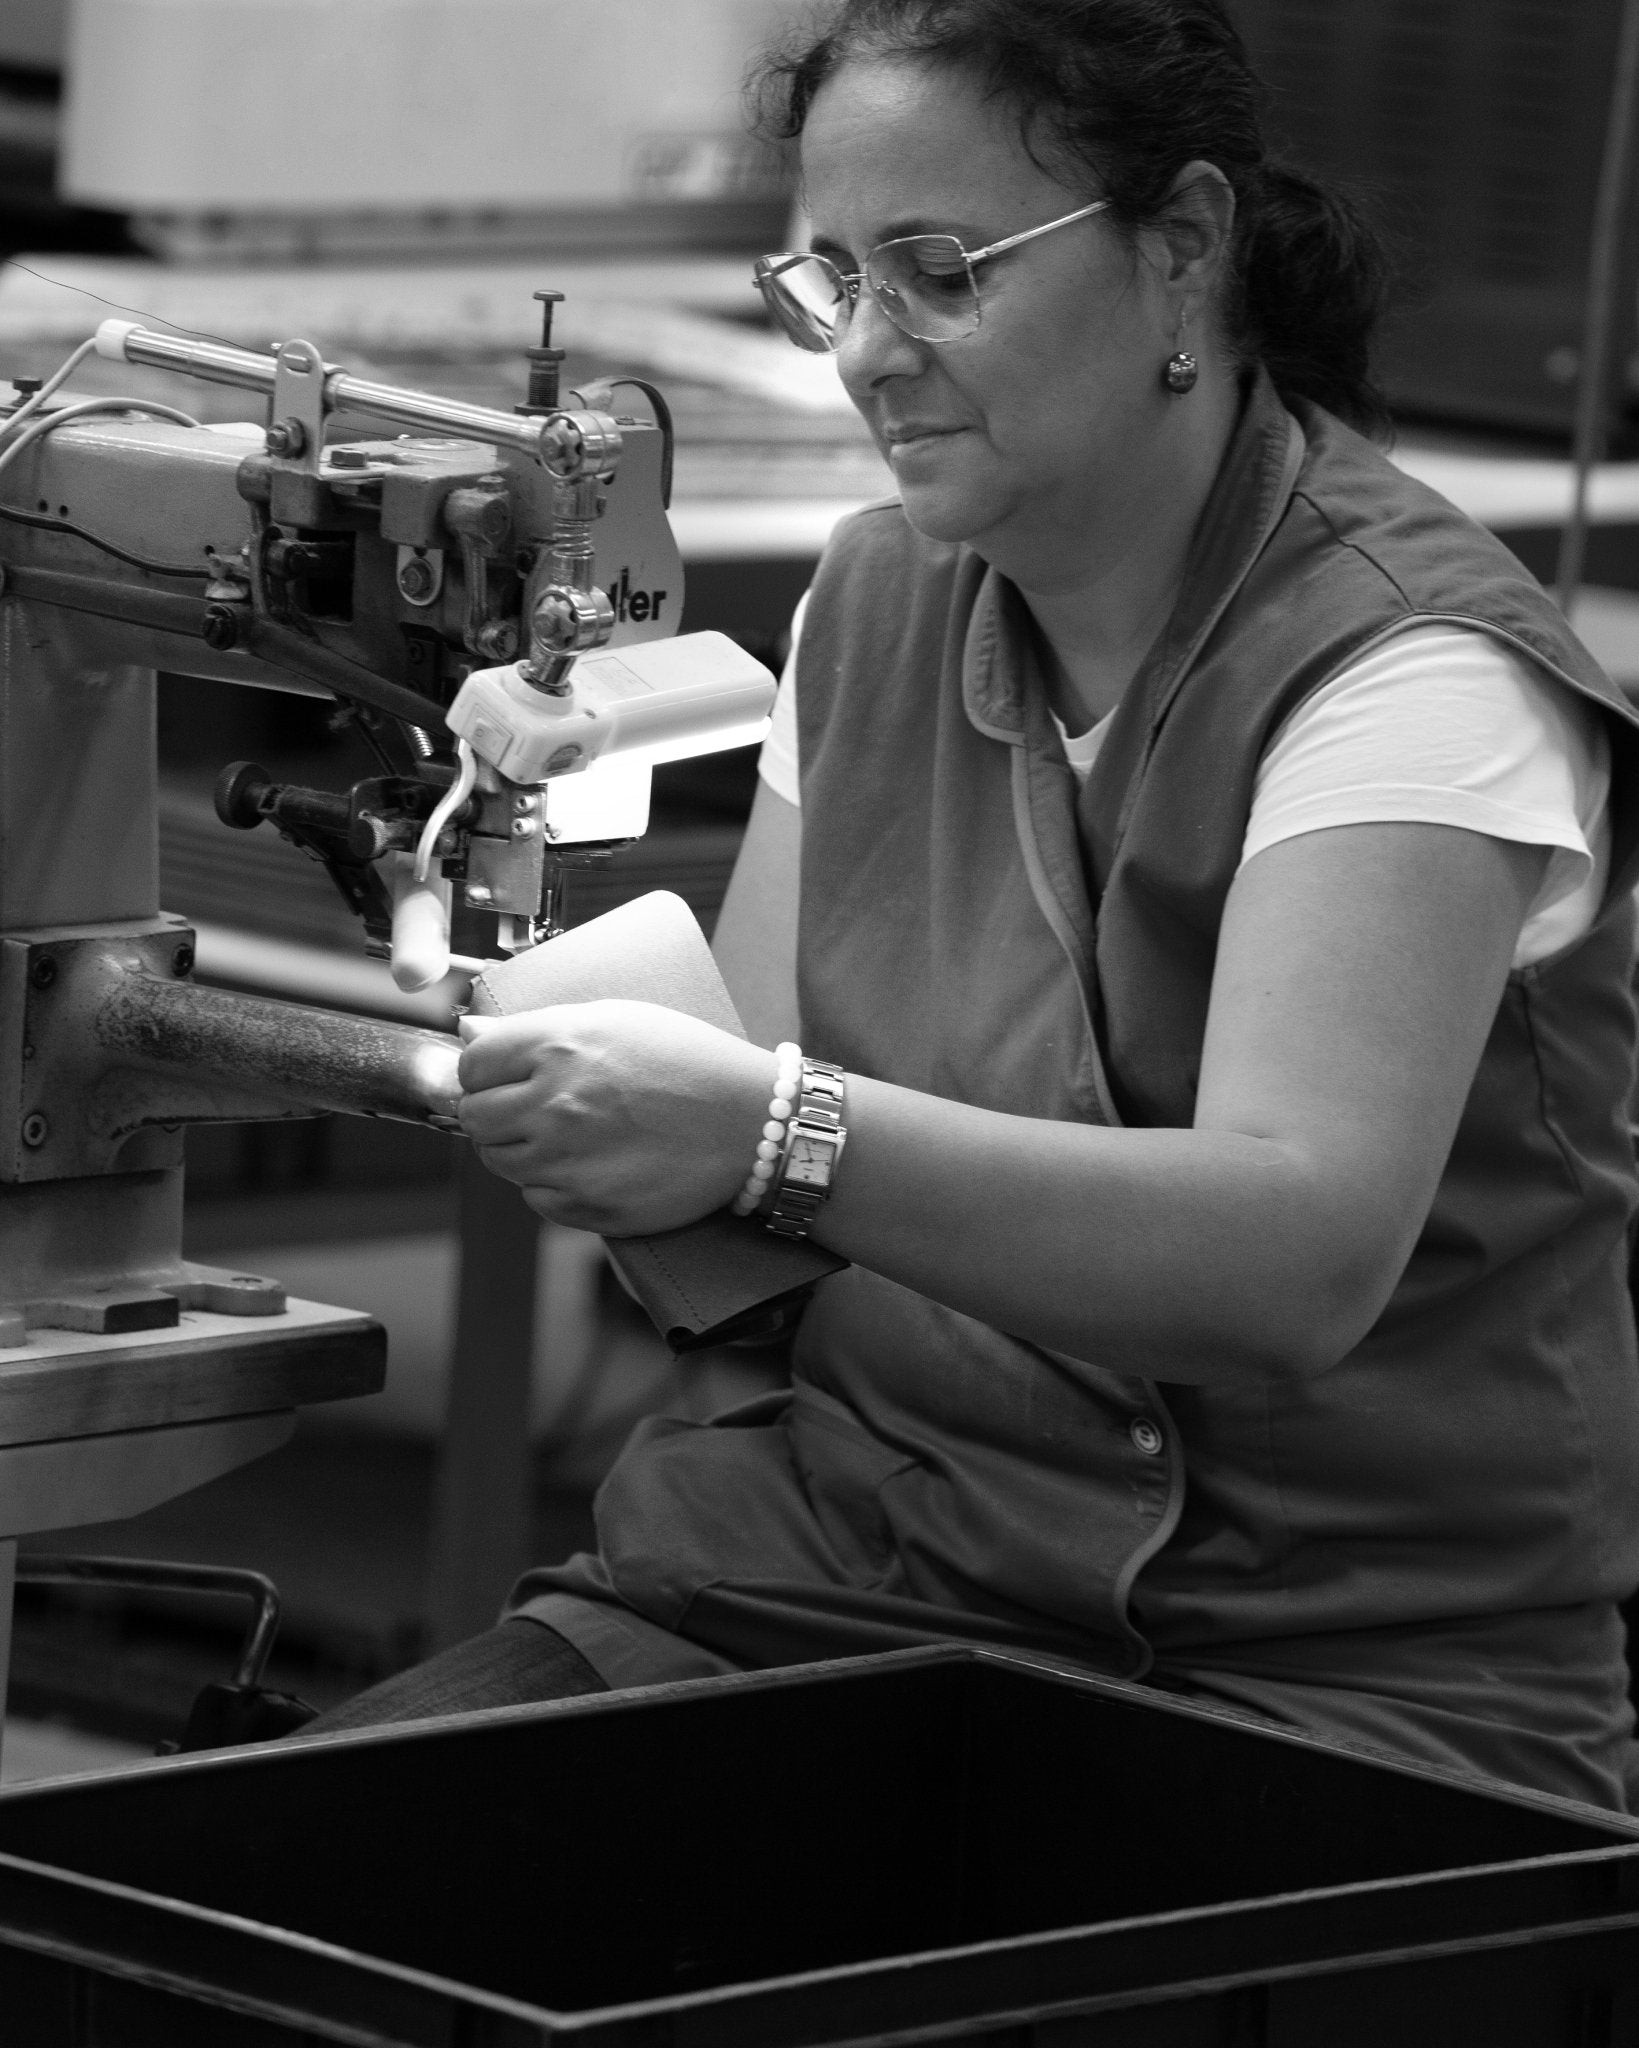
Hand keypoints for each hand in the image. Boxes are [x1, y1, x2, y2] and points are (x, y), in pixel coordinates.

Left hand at [456, 1000, 771, 1234]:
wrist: (752, 1123)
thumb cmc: (690, 1062)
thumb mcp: (616, 1019)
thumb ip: (537, 1028)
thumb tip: (469, 1030)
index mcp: (559, 1045)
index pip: (472, 1064)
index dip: (484, 1071)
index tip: (502, 1077)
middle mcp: (554, 1103)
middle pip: (475, 1118)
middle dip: (496, 1113)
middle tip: (534, 1110)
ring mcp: (568, 1160)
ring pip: (500, 1162)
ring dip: (522, 1150)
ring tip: (571, 1137)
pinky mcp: (587, 1205)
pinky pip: (536, 1199)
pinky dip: (554, 1186)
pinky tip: (594, 1165)